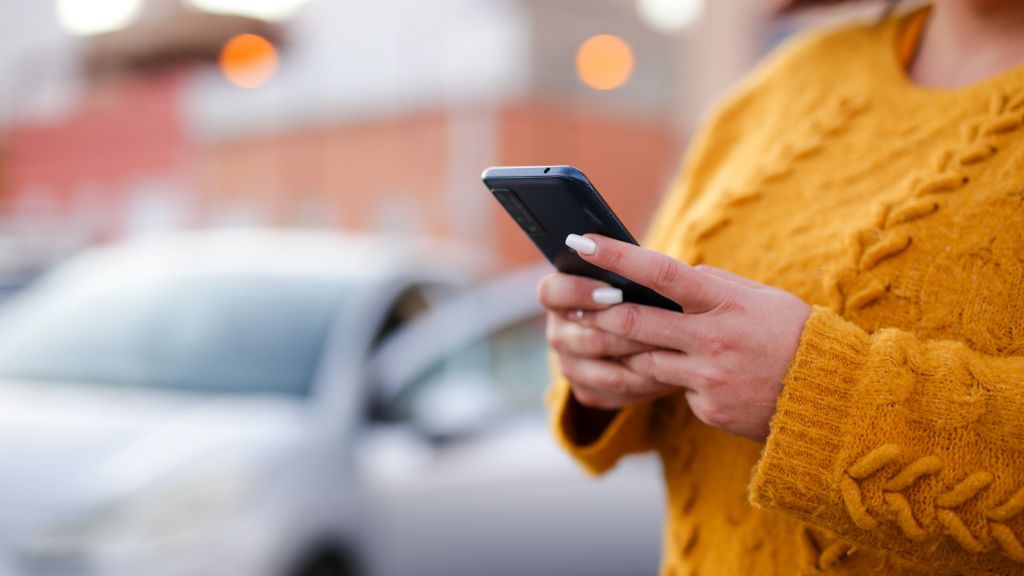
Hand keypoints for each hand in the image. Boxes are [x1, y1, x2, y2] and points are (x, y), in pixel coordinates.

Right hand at [538, 271, 674, 411]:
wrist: (645, 329)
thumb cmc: (638, 289)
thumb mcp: (630, 274)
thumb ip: (629, 270)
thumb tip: (650, 273)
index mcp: (556, 296)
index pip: (552, 292)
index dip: (579, 292)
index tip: (615, 291)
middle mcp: (557, 332)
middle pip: (587, 338)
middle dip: (627, 333)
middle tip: (663, 325)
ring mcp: (569, 364)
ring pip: (603, 371)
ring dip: (641, 361)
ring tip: (674, 351)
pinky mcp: (585, 390)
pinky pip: (615, 393)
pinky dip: (644, 384)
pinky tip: (672, 374)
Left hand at [545, 234, 811, 441]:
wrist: (828, 396)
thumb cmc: (789, 333)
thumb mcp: (755, 297)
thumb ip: (709, 286)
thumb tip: (662, 274)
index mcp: (725, 301)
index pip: (660, 272)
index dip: (616, 257)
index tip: (582, 242)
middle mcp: (713, 339)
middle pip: (636, 322)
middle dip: (599, 313)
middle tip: (572, 304)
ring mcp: (708, 377)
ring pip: (644, 360)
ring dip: (628, 349)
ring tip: (617, 337)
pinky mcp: (707, 407)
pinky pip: (673, 389)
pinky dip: (673, 378)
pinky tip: (697, 374)